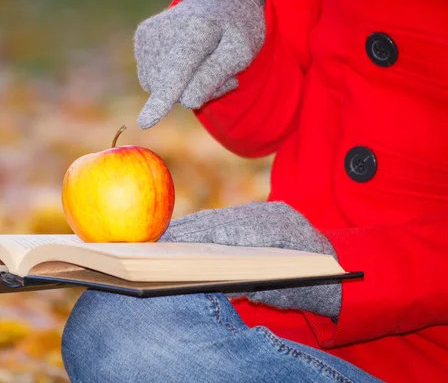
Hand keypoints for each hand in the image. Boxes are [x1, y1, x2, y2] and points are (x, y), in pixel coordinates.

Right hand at [133, 0, 264, 128]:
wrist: (217, 3)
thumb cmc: (234, 30)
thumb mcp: (241, 53)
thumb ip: (216, 77)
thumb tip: (187, 102)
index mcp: (197, 29)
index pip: (178, 72)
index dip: (163, 99)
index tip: (145, 123)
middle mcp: (164, 30)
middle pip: (177, 90)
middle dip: (199, 90)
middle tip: (220, 67)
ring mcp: (147, 36)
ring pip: (163, 90)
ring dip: (185, 86)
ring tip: (201, 60)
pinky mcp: (140, 41)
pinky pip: (154, 83)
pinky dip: (171, 80)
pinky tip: (185, 59)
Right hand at [159, 202, 341, 317]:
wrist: (343, 269)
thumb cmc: (316, 287)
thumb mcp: (286, 293)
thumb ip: (256, 288)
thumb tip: (216, 283)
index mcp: (283, 230)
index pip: (233, 229)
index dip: (201, 236)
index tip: (175, 243)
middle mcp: (274, 214)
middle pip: (223, 220)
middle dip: (191, 230)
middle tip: (162, 240)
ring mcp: (269, 211)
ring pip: (224, 217)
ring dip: (196, 227)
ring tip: (168, 238)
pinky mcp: (264, 213)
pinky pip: (230, 218)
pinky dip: (208, 227)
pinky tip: (189, 235)